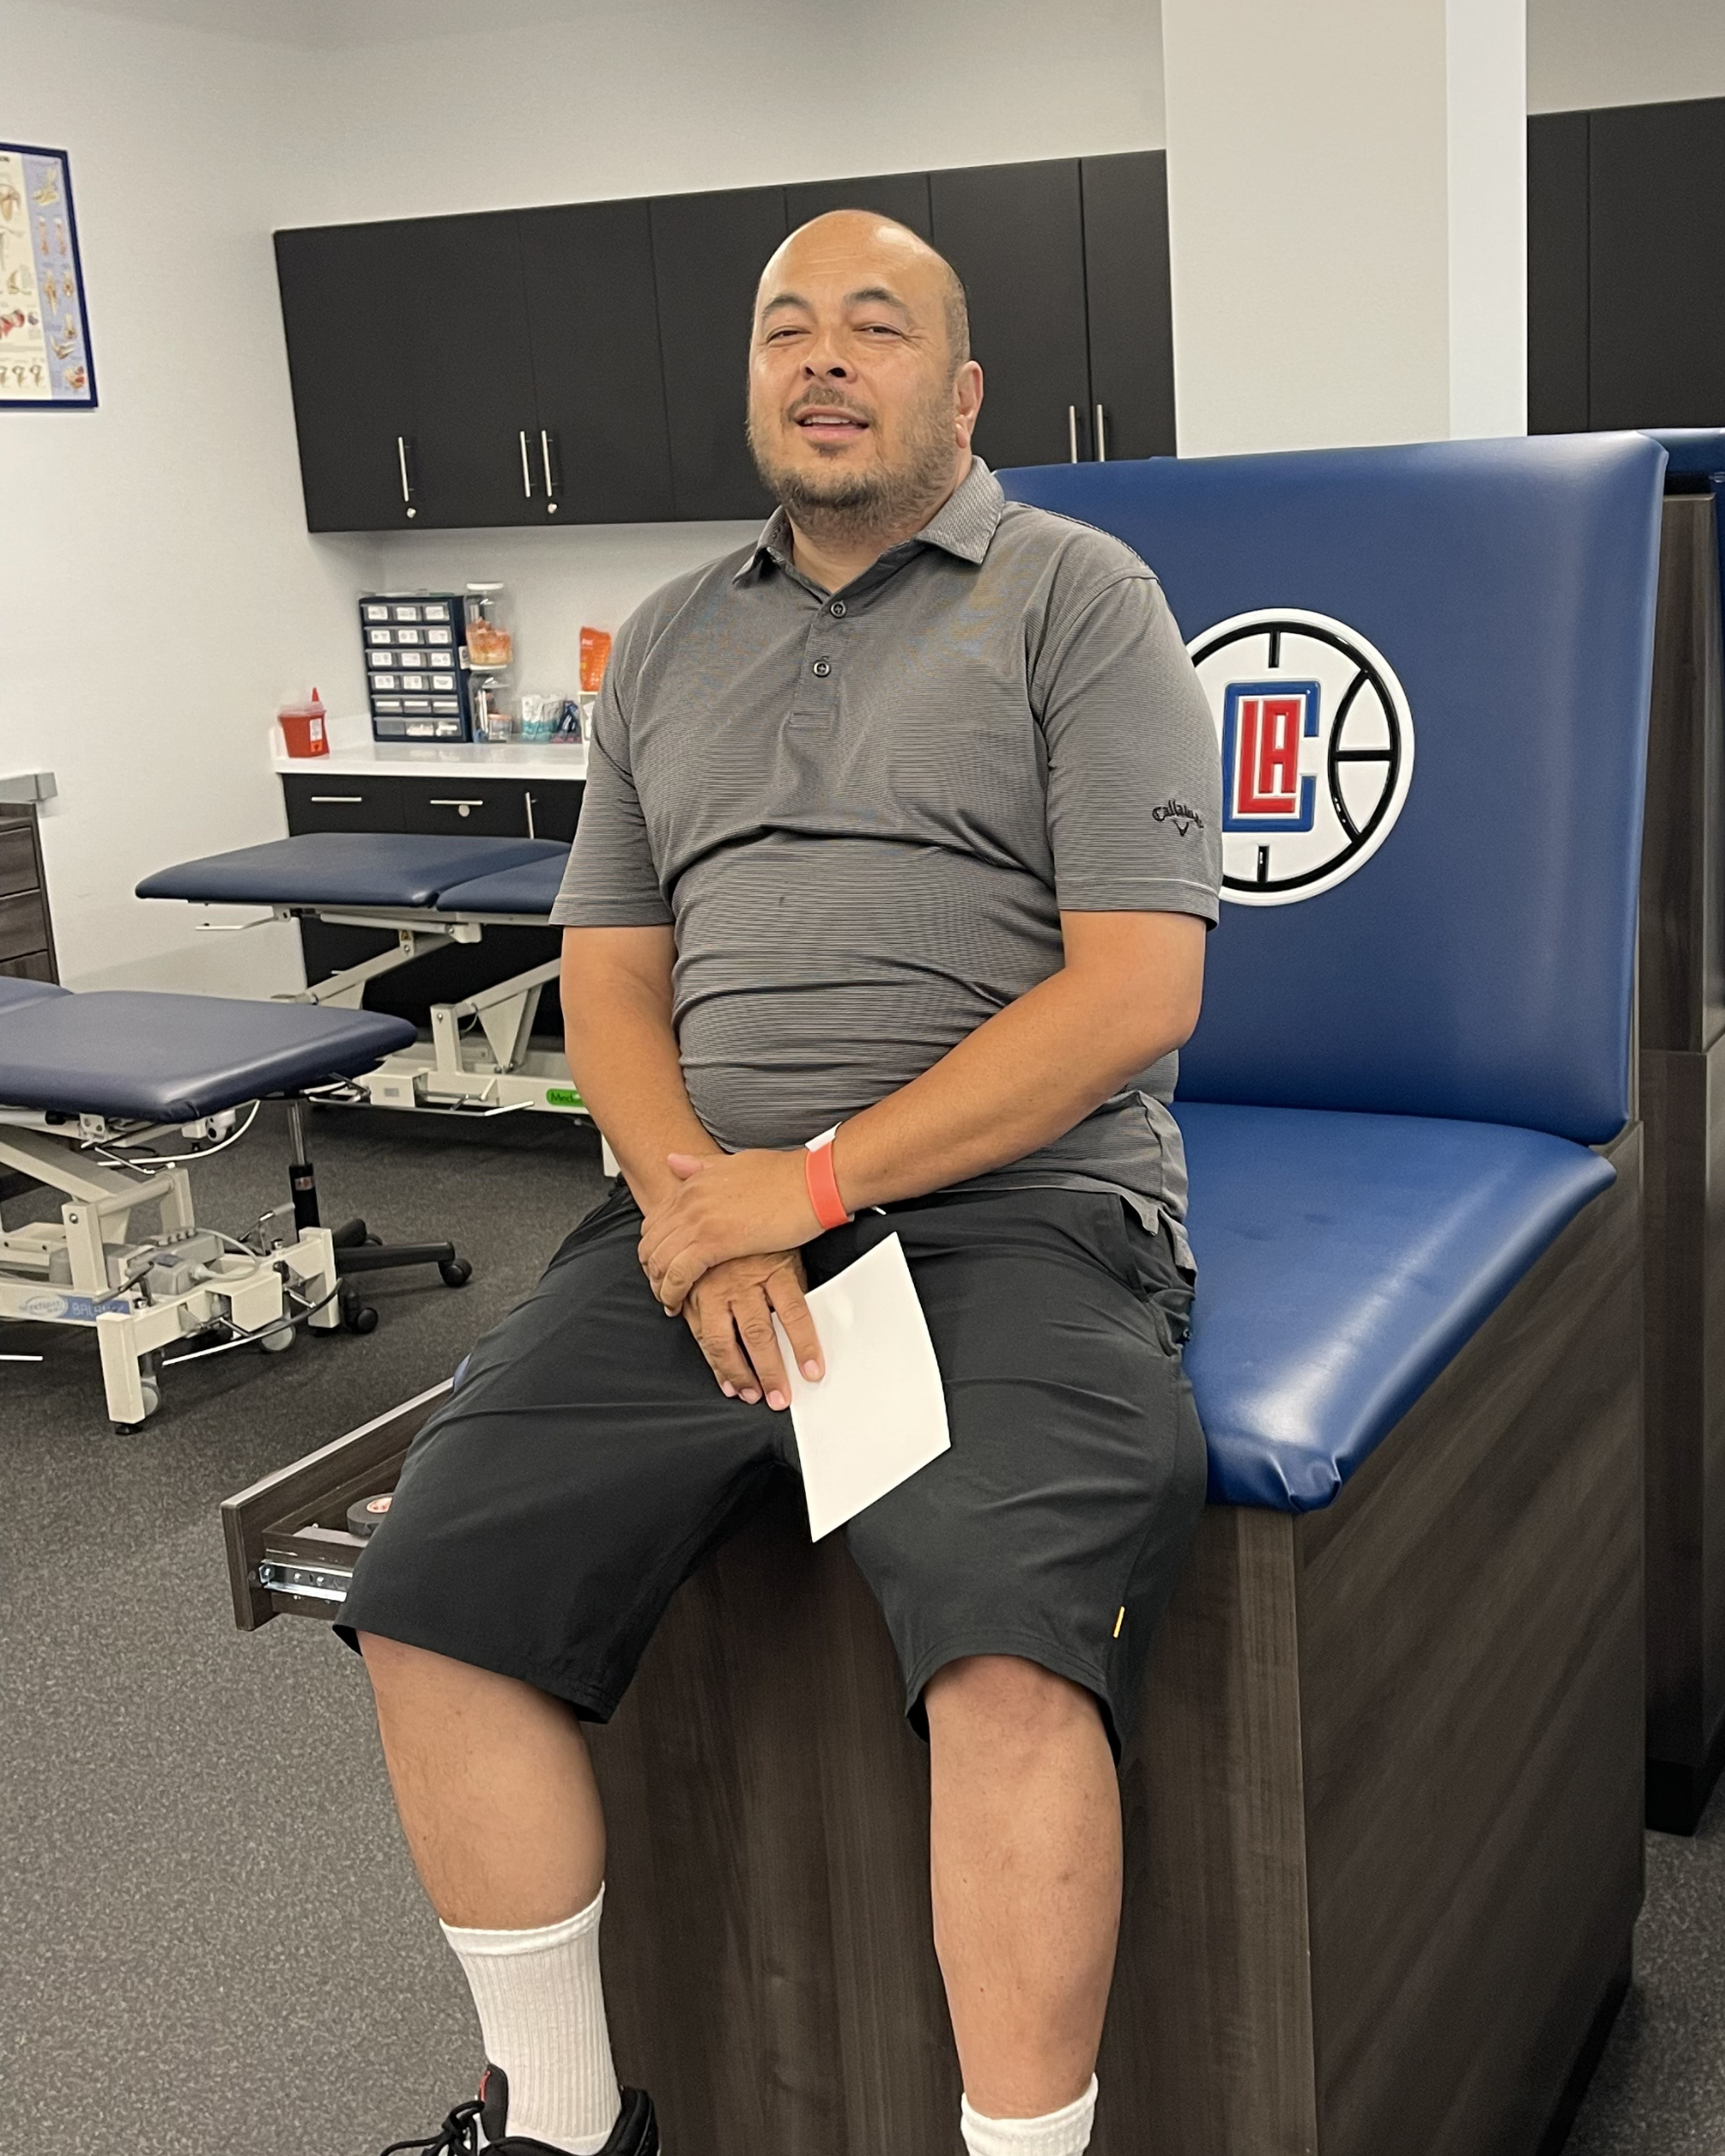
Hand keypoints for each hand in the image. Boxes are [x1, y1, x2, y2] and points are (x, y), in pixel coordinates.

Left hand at [639, 1148, 821, 1313]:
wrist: (811, 1183)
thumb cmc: (783, 1176)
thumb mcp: (734, 1163)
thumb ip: (700, 1166)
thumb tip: (673, 1161)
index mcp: (693, 1184)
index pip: (654, 1222)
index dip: (654, 1248)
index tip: (661, 1265)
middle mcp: (689, 1200)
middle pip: (650, 1243)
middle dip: (651, 1270)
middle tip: (661, 1288)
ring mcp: (699, 1220)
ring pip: (658, 1261)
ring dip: (659, 1285)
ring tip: (669, 1301)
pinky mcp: (714, 1242)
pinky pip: (678, 1273)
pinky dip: (672, 1292)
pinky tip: (678, 1303)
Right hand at [682, 1251, 822, 1409]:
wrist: (709, 1212)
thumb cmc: (756, 1237)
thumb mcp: (786, 1251)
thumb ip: (794, 1285)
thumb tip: (820, 1319)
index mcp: (773, 1269)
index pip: (794, 1313)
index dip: (805, 1345)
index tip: (813, 1371)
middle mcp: (741, 1281)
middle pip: (758, 1333)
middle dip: (770, 1371)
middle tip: (781, 1396)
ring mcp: (713, 1290)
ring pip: (725, 1340)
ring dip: (740, 1373)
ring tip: (753, 1395)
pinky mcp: (693, 1296)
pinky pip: (702, 1336)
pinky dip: (714, 1363)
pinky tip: (727, 1381)